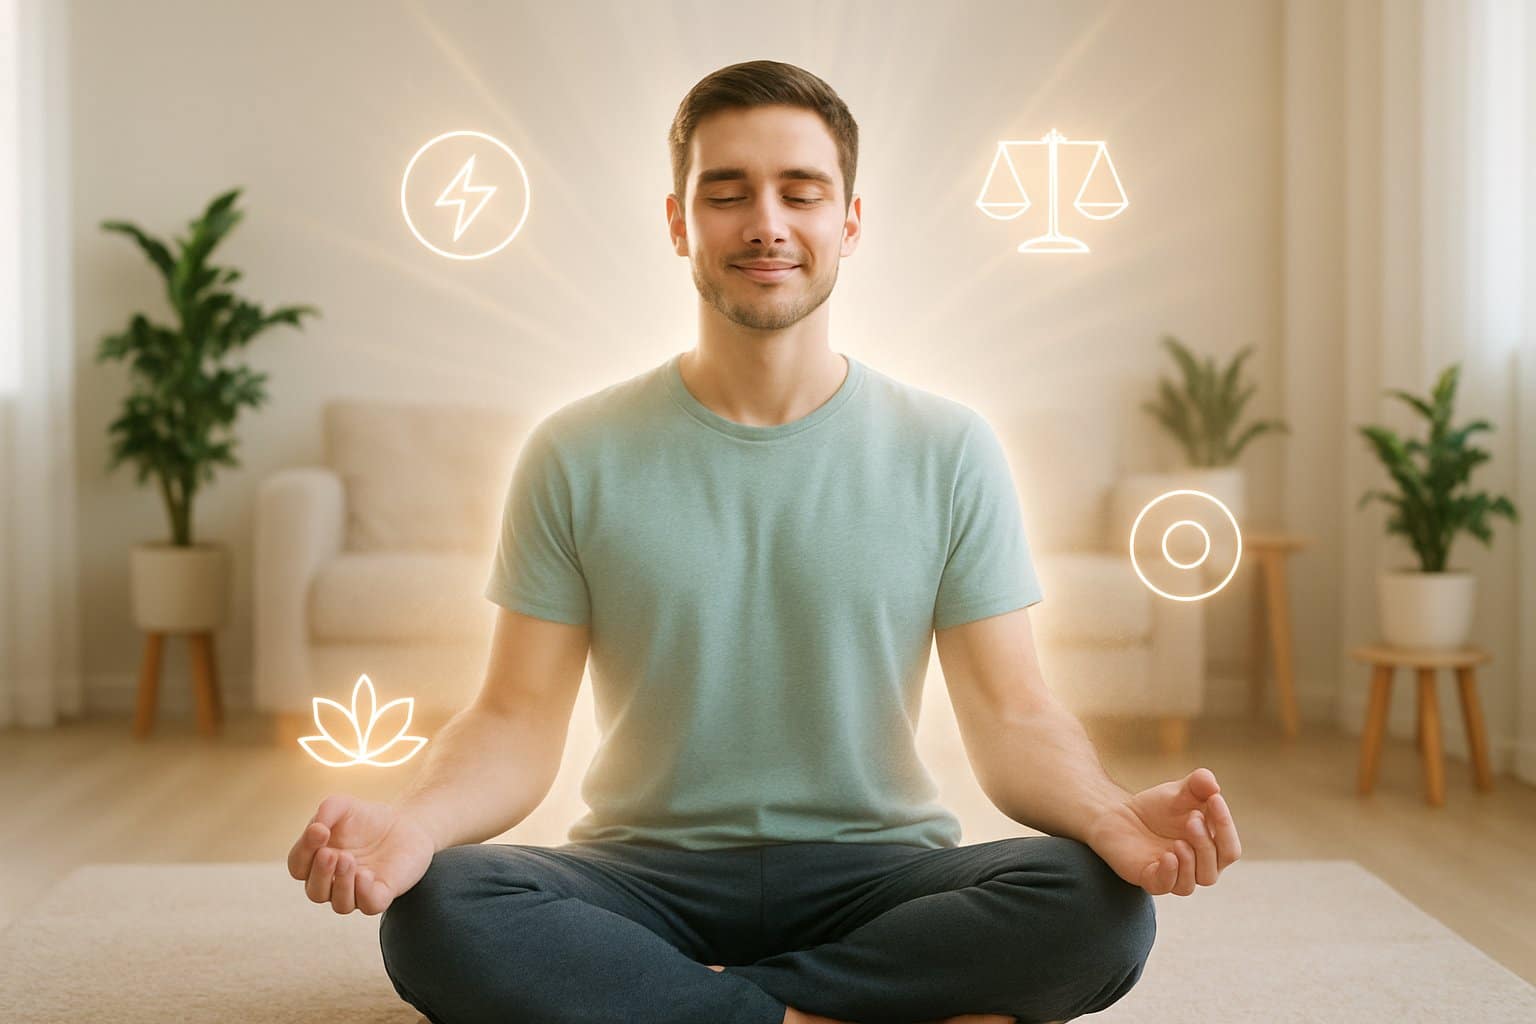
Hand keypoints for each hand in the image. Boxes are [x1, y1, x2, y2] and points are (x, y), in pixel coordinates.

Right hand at [286, 793, 435, 914]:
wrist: (405, 822)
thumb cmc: (366, 818)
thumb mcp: (343, 806)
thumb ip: (326, 810)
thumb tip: (316, 829)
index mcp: (316, 862)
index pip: (298, 866)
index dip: (304, 851)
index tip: (320, 831)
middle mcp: (333, 882)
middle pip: (315, 891)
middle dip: (320, 874)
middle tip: (331, 854)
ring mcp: (357, 891)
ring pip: (340, 904)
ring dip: (342, 884)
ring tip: (348, 859)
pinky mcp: (381, 894)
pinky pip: (369, 906)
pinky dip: (364, 893)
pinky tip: (366, 874)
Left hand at [1084, 767, 1240, 896]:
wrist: (1119, 815)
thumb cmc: (1157, 808)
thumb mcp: (1180, 792)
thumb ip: (1198, 785)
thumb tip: (1212, 784)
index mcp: (1211, 850)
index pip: (1229, 849)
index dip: (1225, 826)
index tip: (1214, 798)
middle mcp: (1197, 867)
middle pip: (1215, 868)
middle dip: (1206, 843)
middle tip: (1192, 818)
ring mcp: (1174, 875)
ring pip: (1194, 881)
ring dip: (1191, 861)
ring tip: (1179, 841)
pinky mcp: (1150, 878)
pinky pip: (1165, 886)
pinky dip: (1169, 873)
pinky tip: (1167, 856)